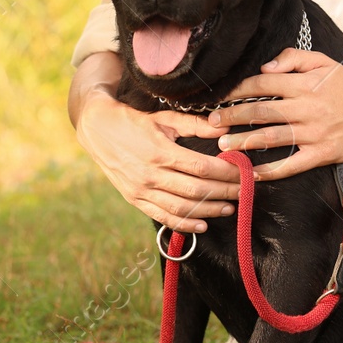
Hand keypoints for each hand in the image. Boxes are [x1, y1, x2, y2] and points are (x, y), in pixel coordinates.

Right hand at [74, 86, 240, 233]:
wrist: (97, 130)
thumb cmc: (134, 121)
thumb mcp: (163, 117)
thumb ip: (194, 125)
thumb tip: (224, 128)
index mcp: (160, 151)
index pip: (202, 167)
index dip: (227, 173)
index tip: (245, 173)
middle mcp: (151, 174)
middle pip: (196, 189)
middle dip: (225, 191)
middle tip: (245, 191)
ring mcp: (141, 190)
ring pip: (182, 208)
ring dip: (209, 210)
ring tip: (229, 207)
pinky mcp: (134, 199)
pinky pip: (163, 217)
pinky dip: (185, 224)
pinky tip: (203, 224)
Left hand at [209, 48, 342, 180]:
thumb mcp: (322, 61)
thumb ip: (292, 58)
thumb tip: (264, 67)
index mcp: (303, 84)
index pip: (262, 84)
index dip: (238, 90)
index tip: (221, 97)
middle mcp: (306, 108)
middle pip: (261, 111)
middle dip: (233, 116)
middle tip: (211, 123)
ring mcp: (313, 132)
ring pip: (272, 137)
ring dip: (245, 142)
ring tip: (224, 146)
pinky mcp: (322, 154)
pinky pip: (292, 164)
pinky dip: (271, 170)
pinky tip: (253, 173)